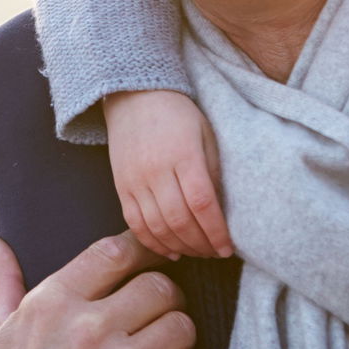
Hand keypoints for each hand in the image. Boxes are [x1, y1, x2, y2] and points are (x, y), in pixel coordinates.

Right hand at [0, 232, 202, 348]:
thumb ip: (2, 286)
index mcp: (52, 305)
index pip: (113, 252)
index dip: (142, 248)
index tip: (151, 254)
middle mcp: (87, 331)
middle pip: (158, 286)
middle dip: (164, 296)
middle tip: (159, 309)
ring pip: (180, 326)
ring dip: (177, 336)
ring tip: (163, 346)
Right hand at [104, 89, 231, 258]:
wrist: (135, 96)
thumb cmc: (178, 114)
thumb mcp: (206, 134)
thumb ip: (213, 171)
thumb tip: (221, 211)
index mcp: (183, 154)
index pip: (202, 203)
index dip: (216, 231)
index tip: (228, 248)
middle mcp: (156, 170)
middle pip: (180, 220)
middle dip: (201, 245)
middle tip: (215, 252)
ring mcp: (135, 180)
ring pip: (157, 227)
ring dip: (180, 247)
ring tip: (197, 252)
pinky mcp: (120, 187)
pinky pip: (135, 223)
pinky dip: (153, 242)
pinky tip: (170, 250)